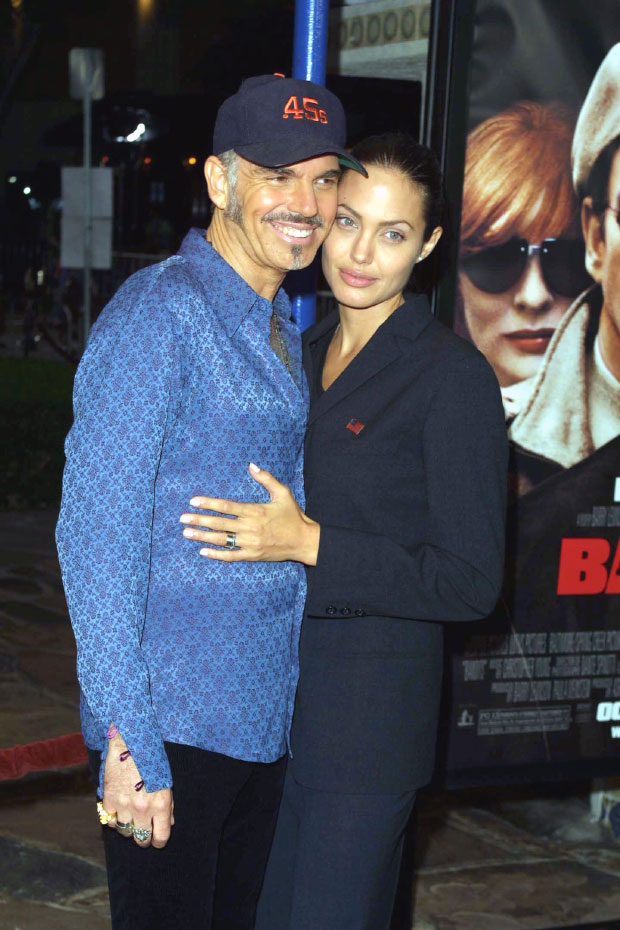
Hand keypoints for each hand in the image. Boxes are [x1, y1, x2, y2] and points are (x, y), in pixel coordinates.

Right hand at [102, 731, 173, 848]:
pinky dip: (115, 819)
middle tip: (144, 831)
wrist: (130, 742)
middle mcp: (143, 809)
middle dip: (144, 838)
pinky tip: (120, 810)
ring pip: (125, 832)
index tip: (157, 839)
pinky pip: (111, 821)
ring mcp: (124, 806)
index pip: (161, 837)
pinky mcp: (109, 800)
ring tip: (132, 819)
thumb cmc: (152, 760)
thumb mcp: (166, 781)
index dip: (159, 841)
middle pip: (141, 839)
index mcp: (161, 804)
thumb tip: (169, 823)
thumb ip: (168, 805)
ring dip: (129, 828)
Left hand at [180, 463, 319, 564]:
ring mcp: (250, 543)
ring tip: (186, 533)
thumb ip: (266, 479)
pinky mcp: (253, 555)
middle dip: (199, 520)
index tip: (193, 501)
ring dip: (203, 536)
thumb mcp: (283, 493)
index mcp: (255, 511)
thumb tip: (251, 465)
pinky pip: (231, 556)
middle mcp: (250, 527)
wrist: (304, 541)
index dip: (208, 503)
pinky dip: (217, 555)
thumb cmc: (293, 516)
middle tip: (182, 518)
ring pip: (222, 539)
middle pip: (219, 523)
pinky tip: (203, 552)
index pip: (226, 506)